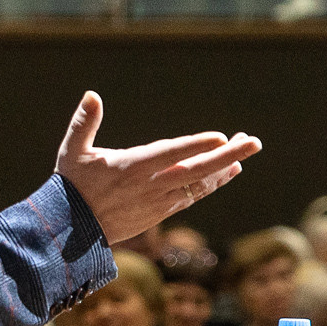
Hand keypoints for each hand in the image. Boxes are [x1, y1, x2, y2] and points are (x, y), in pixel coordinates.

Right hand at [54, 92, 260, 245]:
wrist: (73, 230)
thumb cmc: (72, 185)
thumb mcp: (73, 151)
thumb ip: (83, 122)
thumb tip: (91, 95)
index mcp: (132, 166)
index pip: (171, 154)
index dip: (197, 146)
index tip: (221, 136)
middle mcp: (152, 185)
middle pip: (198, 170)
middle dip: (228, 155)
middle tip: (253, 142)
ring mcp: (159, 200)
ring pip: (200, 184)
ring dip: (224, 168)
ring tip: (244, 152)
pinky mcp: (162, 211)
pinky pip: (194, 196)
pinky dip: (212, 183)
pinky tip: (227, 172)